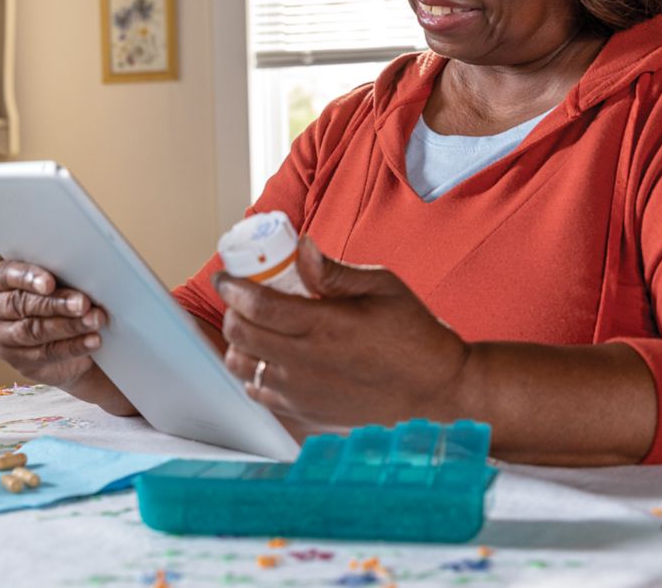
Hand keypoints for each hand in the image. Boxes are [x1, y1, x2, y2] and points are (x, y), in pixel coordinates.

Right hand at [0, 260, 107, 388]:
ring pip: (33, 332)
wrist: (60, 335)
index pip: (5, 275)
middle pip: (20, 305)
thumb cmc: (54, 295)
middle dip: (55, 304)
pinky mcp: (19, 363)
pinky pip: (47, 354)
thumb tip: (82, 274)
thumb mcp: (51, 281)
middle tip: (83, 303)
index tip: (50, 283)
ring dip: (68, 326)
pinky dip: (73, 346)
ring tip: (94, 320)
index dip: (28, 278)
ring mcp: (0, 341)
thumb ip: (57, 275)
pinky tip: (92, 340)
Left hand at [215, 237, 470, 427]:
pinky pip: (258, 394)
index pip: (255, 305)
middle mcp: (305, 362)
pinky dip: (253, 373)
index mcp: (324, 326)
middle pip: (239, 335)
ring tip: (253, 328)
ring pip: (241, 367)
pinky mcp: (305, 414)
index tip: (226, 276)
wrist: (435, 393)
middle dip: (231, 311)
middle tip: (240, 299)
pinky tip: (269, 358)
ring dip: (238, 343)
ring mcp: (302, 393)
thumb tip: (300, 248)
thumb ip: (335, 271)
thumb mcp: (384, 288)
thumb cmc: (415, 337)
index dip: (232, 287)